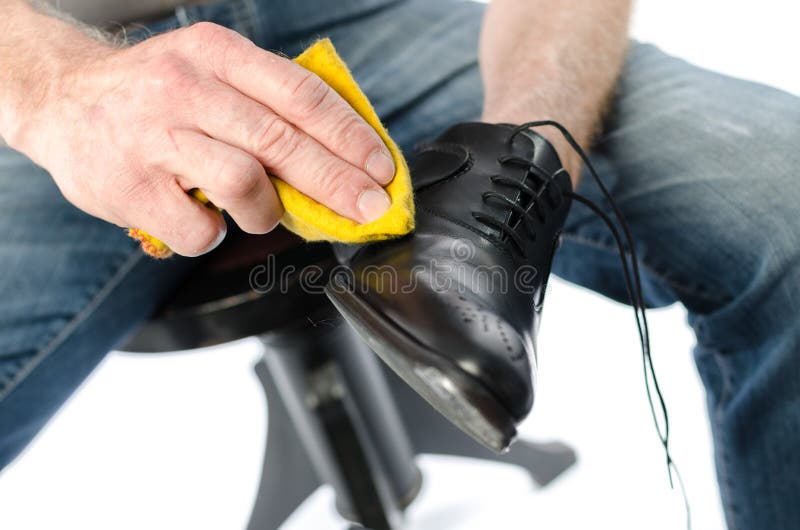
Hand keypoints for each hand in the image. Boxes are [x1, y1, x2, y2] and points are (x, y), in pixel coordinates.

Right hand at [10, 22, 394, 255]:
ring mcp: (153, 137)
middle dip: (337, 182)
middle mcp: (185, 87)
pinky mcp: (129, 187)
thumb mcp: (211, 72)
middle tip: (368, 208)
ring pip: (244, 183)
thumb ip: (268, 105)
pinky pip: (200, 229)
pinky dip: (215, 233)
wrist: (61, 100)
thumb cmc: (156, 94)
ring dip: (268, 211)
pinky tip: (204, 217)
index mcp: (217, 54)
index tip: (381, 168)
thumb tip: (343, 158)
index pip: (301, 95)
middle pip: (282, 141)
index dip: (350, 136)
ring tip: (263, 211)